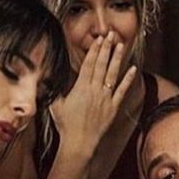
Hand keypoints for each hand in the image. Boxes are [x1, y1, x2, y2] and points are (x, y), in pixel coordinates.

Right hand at [51, 31, 137, 161]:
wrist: (80, 143)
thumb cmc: (66, 125)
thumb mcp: (56, 104)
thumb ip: (55, 88)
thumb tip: (46, 76)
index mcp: (80, 87)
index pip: (89, 64)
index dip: (95, 50)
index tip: (99, 40)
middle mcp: (94, 90)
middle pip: (101, 65)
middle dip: (106, 48)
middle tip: (111, 35)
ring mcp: (106, 98)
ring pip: (112, 74)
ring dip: (117, 59)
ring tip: (121, 45)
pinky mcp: (113, 108)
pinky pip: (122, 91)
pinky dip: (128, 79)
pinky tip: (133, 69)